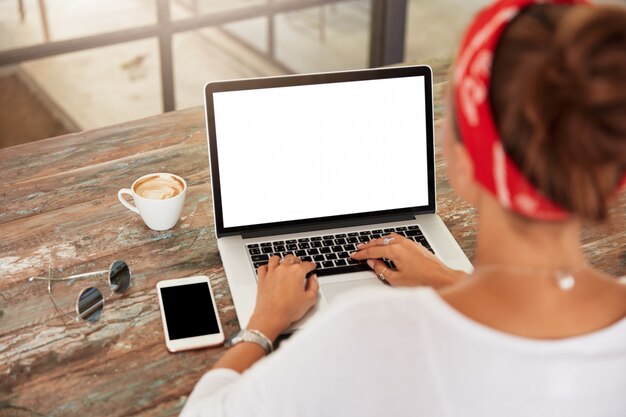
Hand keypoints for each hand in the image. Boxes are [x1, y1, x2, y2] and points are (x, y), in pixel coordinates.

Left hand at [248, 255, 318, 339]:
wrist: (271, 317)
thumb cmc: (289, 310)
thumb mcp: (310, 299)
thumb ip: (314, 286)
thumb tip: (313, 279)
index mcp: (297, 272)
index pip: (306, 264)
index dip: (311, 265)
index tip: (312, 266)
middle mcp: (284, 269)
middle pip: (291, 258)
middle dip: (297, 260)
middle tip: (299, 264)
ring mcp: (271, 272)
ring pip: (276, 259)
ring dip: (281, 260)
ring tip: (284, 263)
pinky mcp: (262, 278)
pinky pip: (263, 267)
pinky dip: (267, 266)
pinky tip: (269, 269)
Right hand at [350, 233, 465, 287]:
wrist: (442, 278)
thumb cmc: (422, 281)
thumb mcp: (396, 279)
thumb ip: (381, 269)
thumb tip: (373, 263)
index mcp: (394, 250)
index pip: (373, 251)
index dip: (361, 254)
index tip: (354, 255)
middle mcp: (401, 243)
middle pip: (379, 241)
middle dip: (367, 245)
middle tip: (358, 248)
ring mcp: (409, 242)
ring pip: (388, 237)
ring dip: (378, 240)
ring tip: (370, 244)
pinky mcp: (415, 244)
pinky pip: (397, 238)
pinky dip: (388, 240)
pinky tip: (387, 244)